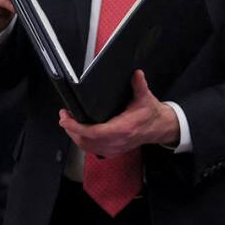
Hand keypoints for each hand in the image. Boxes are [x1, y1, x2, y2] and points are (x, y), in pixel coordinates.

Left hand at [58, 70, 179, 155]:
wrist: (160, 127)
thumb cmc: (151, 114)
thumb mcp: (146, 97)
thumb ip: (139, 85)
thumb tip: (136, 73)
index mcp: (123, 128)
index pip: (94, 132)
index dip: (76, 126)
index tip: (65, 118)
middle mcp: (118, 141)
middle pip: (85, 140)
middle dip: (71, 129)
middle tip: (65, 116)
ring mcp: (115, 148)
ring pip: (87, 147)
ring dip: (75, 136)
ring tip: (68, 123)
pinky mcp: (113, 151)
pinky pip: (92, 150)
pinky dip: (82, 142)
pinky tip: (78, 134)